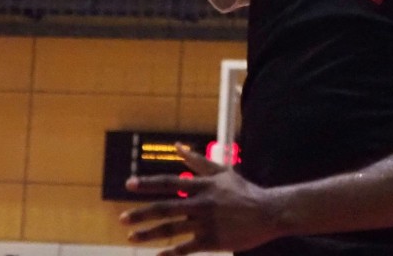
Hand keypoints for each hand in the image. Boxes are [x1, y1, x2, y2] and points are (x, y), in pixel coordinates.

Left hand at [121, 143, 282, 255]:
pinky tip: (158, 255)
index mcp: (203, 185)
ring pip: (172, 229)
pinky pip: (187, 247)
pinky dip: (172, 252)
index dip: (148, 184)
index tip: (129, 185)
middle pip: (165, 208)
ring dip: (150, 234)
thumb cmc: (243, 191)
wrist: (269, 212)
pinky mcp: (214, 241)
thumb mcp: (221, 172)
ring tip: (132, 237)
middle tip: (122, 218)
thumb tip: (177, 146)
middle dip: (142, 213)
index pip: (169, 183)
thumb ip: (197, 161)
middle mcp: (202, 203)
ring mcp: (207, 223)